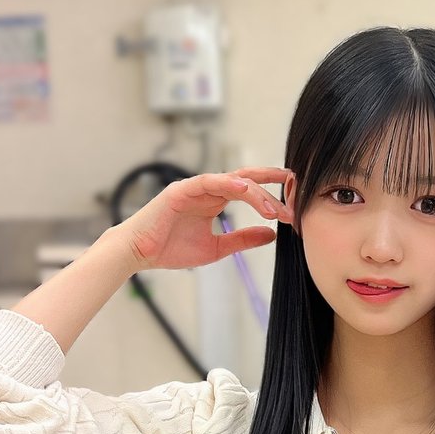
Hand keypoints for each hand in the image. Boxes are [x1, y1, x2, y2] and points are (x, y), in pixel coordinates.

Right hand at [118, 167, 294, 272]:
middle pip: (246, 180)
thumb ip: (243, 239)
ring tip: (275, 209)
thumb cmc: (171, 249)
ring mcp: (195, 187)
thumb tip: (272, 235)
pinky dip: (229, 183)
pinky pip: (209, 181)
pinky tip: (246, 190)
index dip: (272, 190)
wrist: (139, 254)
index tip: (294, 200)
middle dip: (272, 184)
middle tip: (295, 197)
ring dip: (256, 193)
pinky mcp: (181, 189)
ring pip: (233, 181)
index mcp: (215, 199)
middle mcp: (208, 189)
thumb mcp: (217, 248)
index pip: (249, 189)